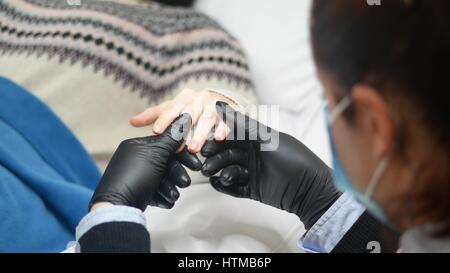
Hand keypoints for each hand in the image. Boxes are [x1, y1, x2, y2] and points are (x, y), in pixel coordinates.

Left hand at [90, 114, 201, 210]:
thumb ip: (172, 137)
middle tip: (185, 182)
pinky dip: (162, 196)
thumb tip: (184, 117)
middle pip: (165, 164)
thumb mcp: (156, 153)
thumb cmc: (134, 176)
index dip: (181, 153)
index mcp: (137, 146)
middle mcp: (135, 159)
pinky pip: (155, 192)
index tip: (193, 162)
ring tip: (173, 196)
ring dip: (170, 188)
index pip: (165, 145)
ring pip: (162, 180)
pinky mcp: (137, 193)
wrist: (117, 207)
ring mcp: (135, 177)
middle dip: (176, 174)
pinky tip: (166, 201)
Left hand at [130, 89, 236, 152]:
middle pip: (190, 114)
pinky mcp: (229, 113)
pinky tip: (219, 138)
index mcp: (184, 97)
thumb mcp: (173, 109)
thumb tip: (132, 122)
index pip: (172, 108)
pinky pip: (226, 121)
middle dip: (183, 130)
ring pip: (207, 120)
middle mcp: (200, 99)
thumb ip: (155, 115)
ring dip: (201, 134)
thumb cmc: (192, 107)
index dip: (164, 120)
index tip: (156, 132)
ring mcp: (215, 105)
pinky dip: (223, 129)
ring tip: (194, 148)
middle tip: (175, 146)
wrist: (220, 100)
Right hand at [201, 102, 341, 228]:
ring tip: (212, 174)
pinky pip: (235, 188)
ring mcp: (253, 172)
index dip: (217, 140)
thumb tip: (219, 104)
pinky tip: (217, 183)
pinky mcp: (254, 190)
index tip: (204, 143)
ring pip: (230, 170)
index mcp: (257, 139)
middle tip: (204, 164)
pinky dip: (225, 186)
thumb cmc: (291, 157)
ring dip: (220, 171)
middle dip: (215, 158)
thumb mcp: (266, 138)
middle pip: (228, 154)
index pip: (231, 136)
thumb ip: (242, 124)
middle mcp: (253, 154)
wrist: (309, 190)